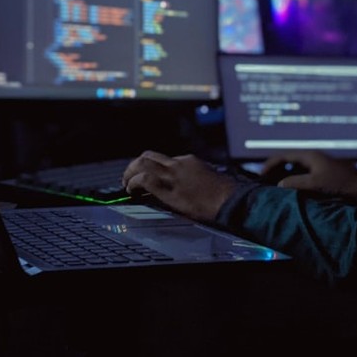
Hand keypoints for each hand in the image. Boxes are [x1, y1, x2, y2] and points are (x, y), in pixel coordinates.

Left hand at [122, 151, 240, 222]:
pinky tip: (131, 191)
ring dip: (130, 173)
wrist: (230, 200)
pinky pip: (145, 180)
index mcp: (188, 161)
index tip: (145, 177)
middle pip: (148, 156)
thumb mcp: (208, 177)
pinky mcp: (170, 191)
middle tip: (128, 177)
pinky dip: (134, 184)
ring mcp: (174, 176)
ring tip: (126, 184)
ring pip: (143, 164)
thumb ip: (193, 177)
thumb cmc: (224, 194)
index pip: (162, 159)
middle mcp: (179, 164)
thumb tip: (184, 184)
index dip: (149, 168)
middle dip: (134, 165)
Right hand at [260, 150, 356, 202]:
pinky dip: (292, 180)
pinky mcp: (322, 174)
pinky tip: (290, 190)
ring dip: (283, 175)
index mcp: (309, 155)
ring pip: (294, 168)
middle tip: (263, 180)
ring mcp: (317, 165)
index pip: (283, 155)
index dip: (269, 164)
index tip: (259, 174)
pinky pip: (302, 174)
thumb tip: (278, 184)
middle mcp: (312, 157)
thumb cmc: (340, 183)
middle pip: (287, 160)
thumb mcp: (315, 183)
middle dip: (274, 169)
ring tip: (273, 186)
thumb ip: (295, 182)